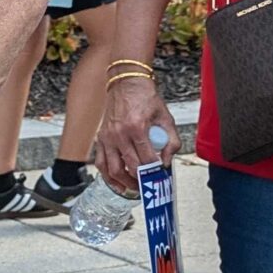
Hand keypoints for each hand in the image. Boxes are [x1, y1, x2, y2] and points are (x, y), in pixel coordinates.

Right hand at [92, 71, 175, 198]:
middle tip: (150, 186)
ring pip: (113, 169)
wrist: (126, 83)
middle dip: (142, 180)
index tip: (161, 175)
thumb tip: (167, 162)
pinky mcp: (100, 138)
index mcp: (137, 127)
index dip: (156, 171)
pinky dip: (107, 176)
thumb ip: (171, 141)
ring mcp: (107, 137)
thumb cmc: (145, 98)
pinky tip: (117, 183)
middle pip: (131, 166)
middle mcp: (119, 134)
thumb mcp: (165, 117)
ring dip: (125, 183)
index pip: (147, 158)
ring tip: (135, 188)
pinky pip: (100, 162)